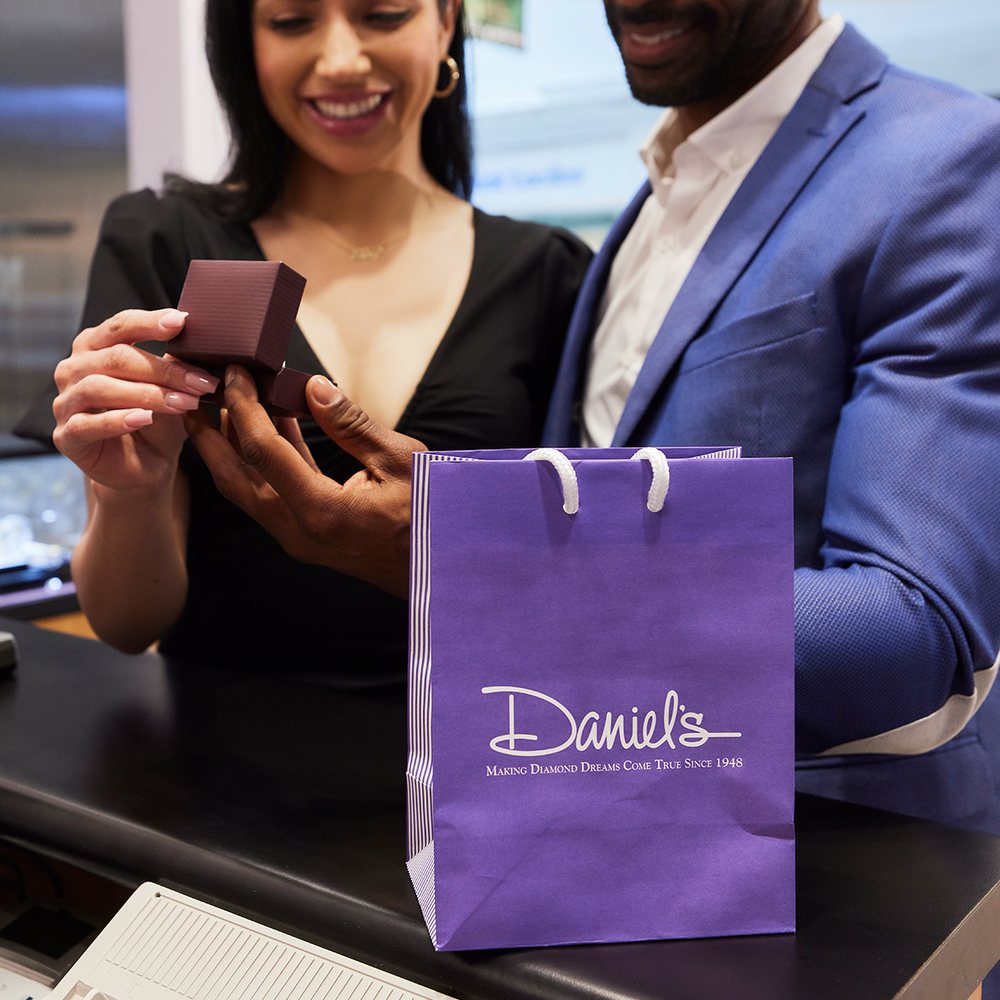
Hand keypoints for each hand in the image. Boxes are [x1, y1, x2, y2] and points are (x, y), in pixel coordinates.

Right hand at [52, 308, 219, 494]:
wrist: (145, 468)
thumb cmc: (158, 422)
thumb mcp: (172, 391)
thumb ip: (176, 367)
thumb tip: (200, 346)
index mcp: (96, 347)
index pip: (121, 326)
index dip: (150, 323)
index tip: (182, 322)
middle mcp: (75, 369)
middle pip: (116, 357)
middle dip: (164, 370)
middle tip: (202, 383)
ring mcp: (66, 402)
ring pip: (100, 387)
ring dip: (148, 394)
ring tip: (184, 404)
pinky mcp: (67, 437)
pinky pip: (88, 424)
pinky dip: (118, 420)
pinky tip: (145, 419)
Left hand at [186, 366, 424, 596]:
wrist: (444, 570)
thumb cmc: (432, 515)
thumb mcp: (400, 461)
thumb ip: (351, 425)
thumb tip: (312, 387)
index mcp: (321, 510)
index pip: (263, 451)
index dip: (243, 407)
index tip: (234, 372)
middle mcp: (299, 531)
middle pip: (234, 477)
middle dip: (208, 433)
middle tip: (192, 392)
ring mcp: (300, 539)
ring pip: (246, 490)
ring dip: (229, 448)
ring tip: (217, 406)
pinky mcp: (308, 537)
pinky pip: (270, 496)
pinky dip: (261, 462)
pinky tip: (269, 428)